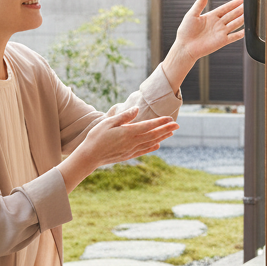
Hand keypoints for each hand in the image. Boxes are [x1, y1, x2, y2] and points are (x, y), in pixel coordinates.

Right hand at [60, 107, 176, 191]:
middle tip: (177, 124)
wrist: (89, 156)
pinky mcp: (128, 155)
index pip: (148, 126)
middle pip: (153, 135)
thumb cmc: (96, 137)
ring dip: (162, 137)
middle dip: (166, 129)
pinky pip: (143, 150)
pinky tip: (158, 144)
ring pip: (150, 143)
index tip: (170, 118)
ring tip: (171, 132)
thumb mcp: (108, 122)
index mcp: (128, 132)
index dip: (160, 122)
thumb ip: (124, 116)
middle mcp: (132, 142)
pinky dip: (152, 147)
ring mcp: (131, 150)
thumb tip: (137, 109)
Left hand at [161, 0, 244, 91]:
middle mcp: (217, 24)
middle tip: (249, 4)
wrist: (185, 47)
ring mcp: (220, 33)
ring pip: (234, 24)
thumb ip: (199, 4)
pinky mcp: (221, 41)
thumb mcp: (192, 14)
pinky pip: (233, 37)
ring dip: (242, 19)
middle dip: (240, 10)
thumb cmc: (185, 31)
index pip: (225, 8)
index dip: (233, 4)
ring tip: (250, 14)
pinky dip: (239, 34)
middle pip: (232, 15)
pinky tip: (246, 30)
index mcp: (211, 16)